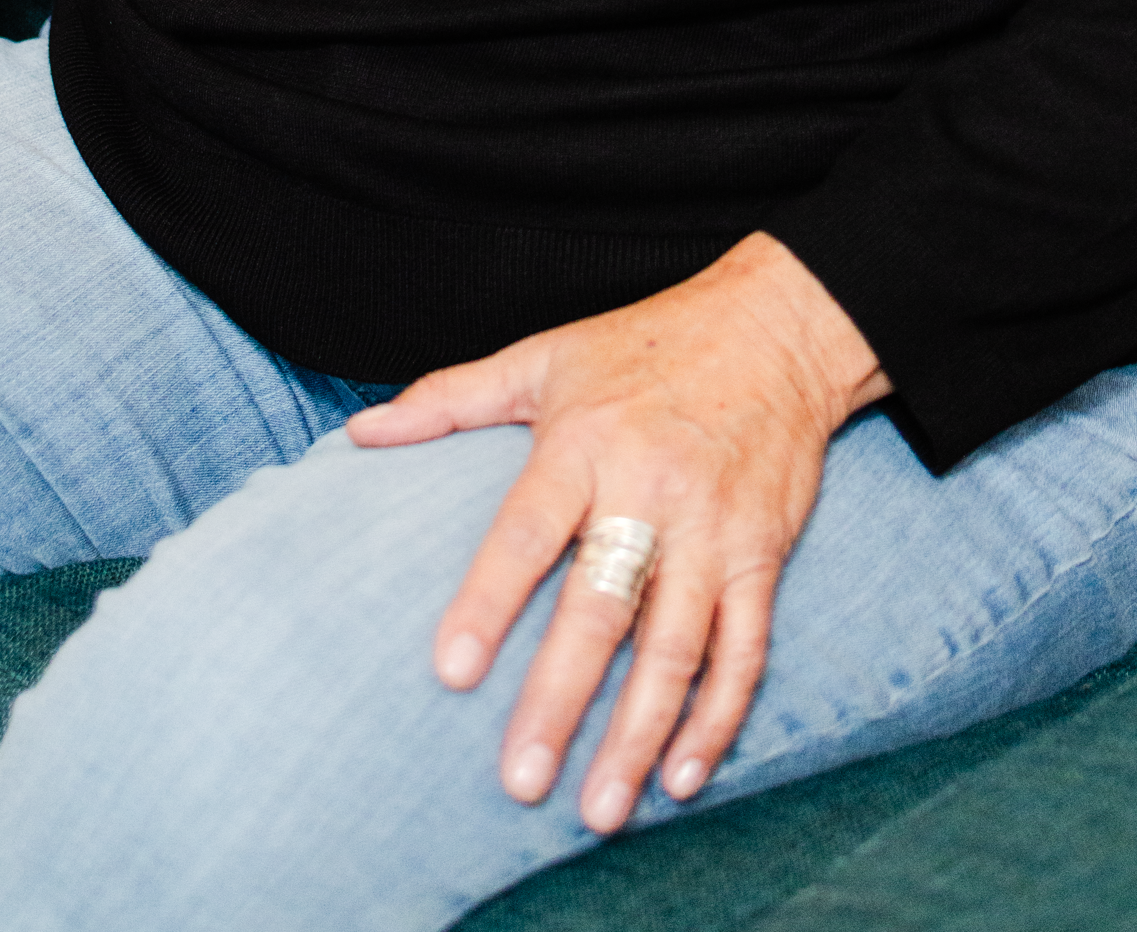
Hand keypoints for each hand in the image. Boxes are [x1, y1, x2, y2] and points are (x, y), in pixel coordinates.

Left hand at [349, 233, 887, 833]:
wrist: (776, 327)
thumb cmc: (646, 346)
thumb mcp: (545, 356)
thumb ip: (450, 398)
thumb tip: (360, 431)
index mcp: (585, 442)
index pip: (527, 530)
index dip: (489, 600)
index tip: (451, 671)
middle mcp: (650, 489)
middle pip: (601, 607)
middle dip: (560, 699)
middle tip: (520, 781)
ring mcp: (713, 529)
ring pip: (676, 646)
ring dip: (638, 733)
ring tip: (601, 808)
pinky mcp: (764, 554)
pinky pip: (746, 647)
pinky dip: (718, 717)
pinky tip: (682, 774)